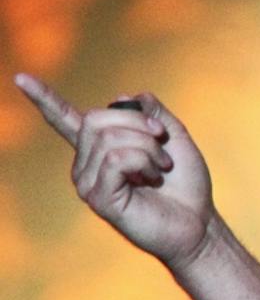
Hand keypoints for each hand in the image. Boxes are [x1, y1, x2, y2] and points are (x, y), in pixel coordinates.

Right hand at [13, 73, 215, 266]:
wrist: (199, 222)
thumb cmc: (186, 185)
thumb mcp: (174, 138)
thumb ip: (153, 113)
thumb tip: (126, 96)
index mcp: (100, 147)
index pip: (64, 119)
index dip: (44, 98)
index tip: (20, 77)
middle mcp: (87, 163)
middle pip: (96, 120)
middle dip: (138, 124)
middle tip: (162, 142)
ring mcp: (88, 181)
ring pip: (108, 139)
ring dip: (146, 147)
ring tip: (160, 168)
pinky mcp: (98, 198)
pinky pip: (114, 159)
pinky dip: (141, 162)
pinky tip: (151, 178)